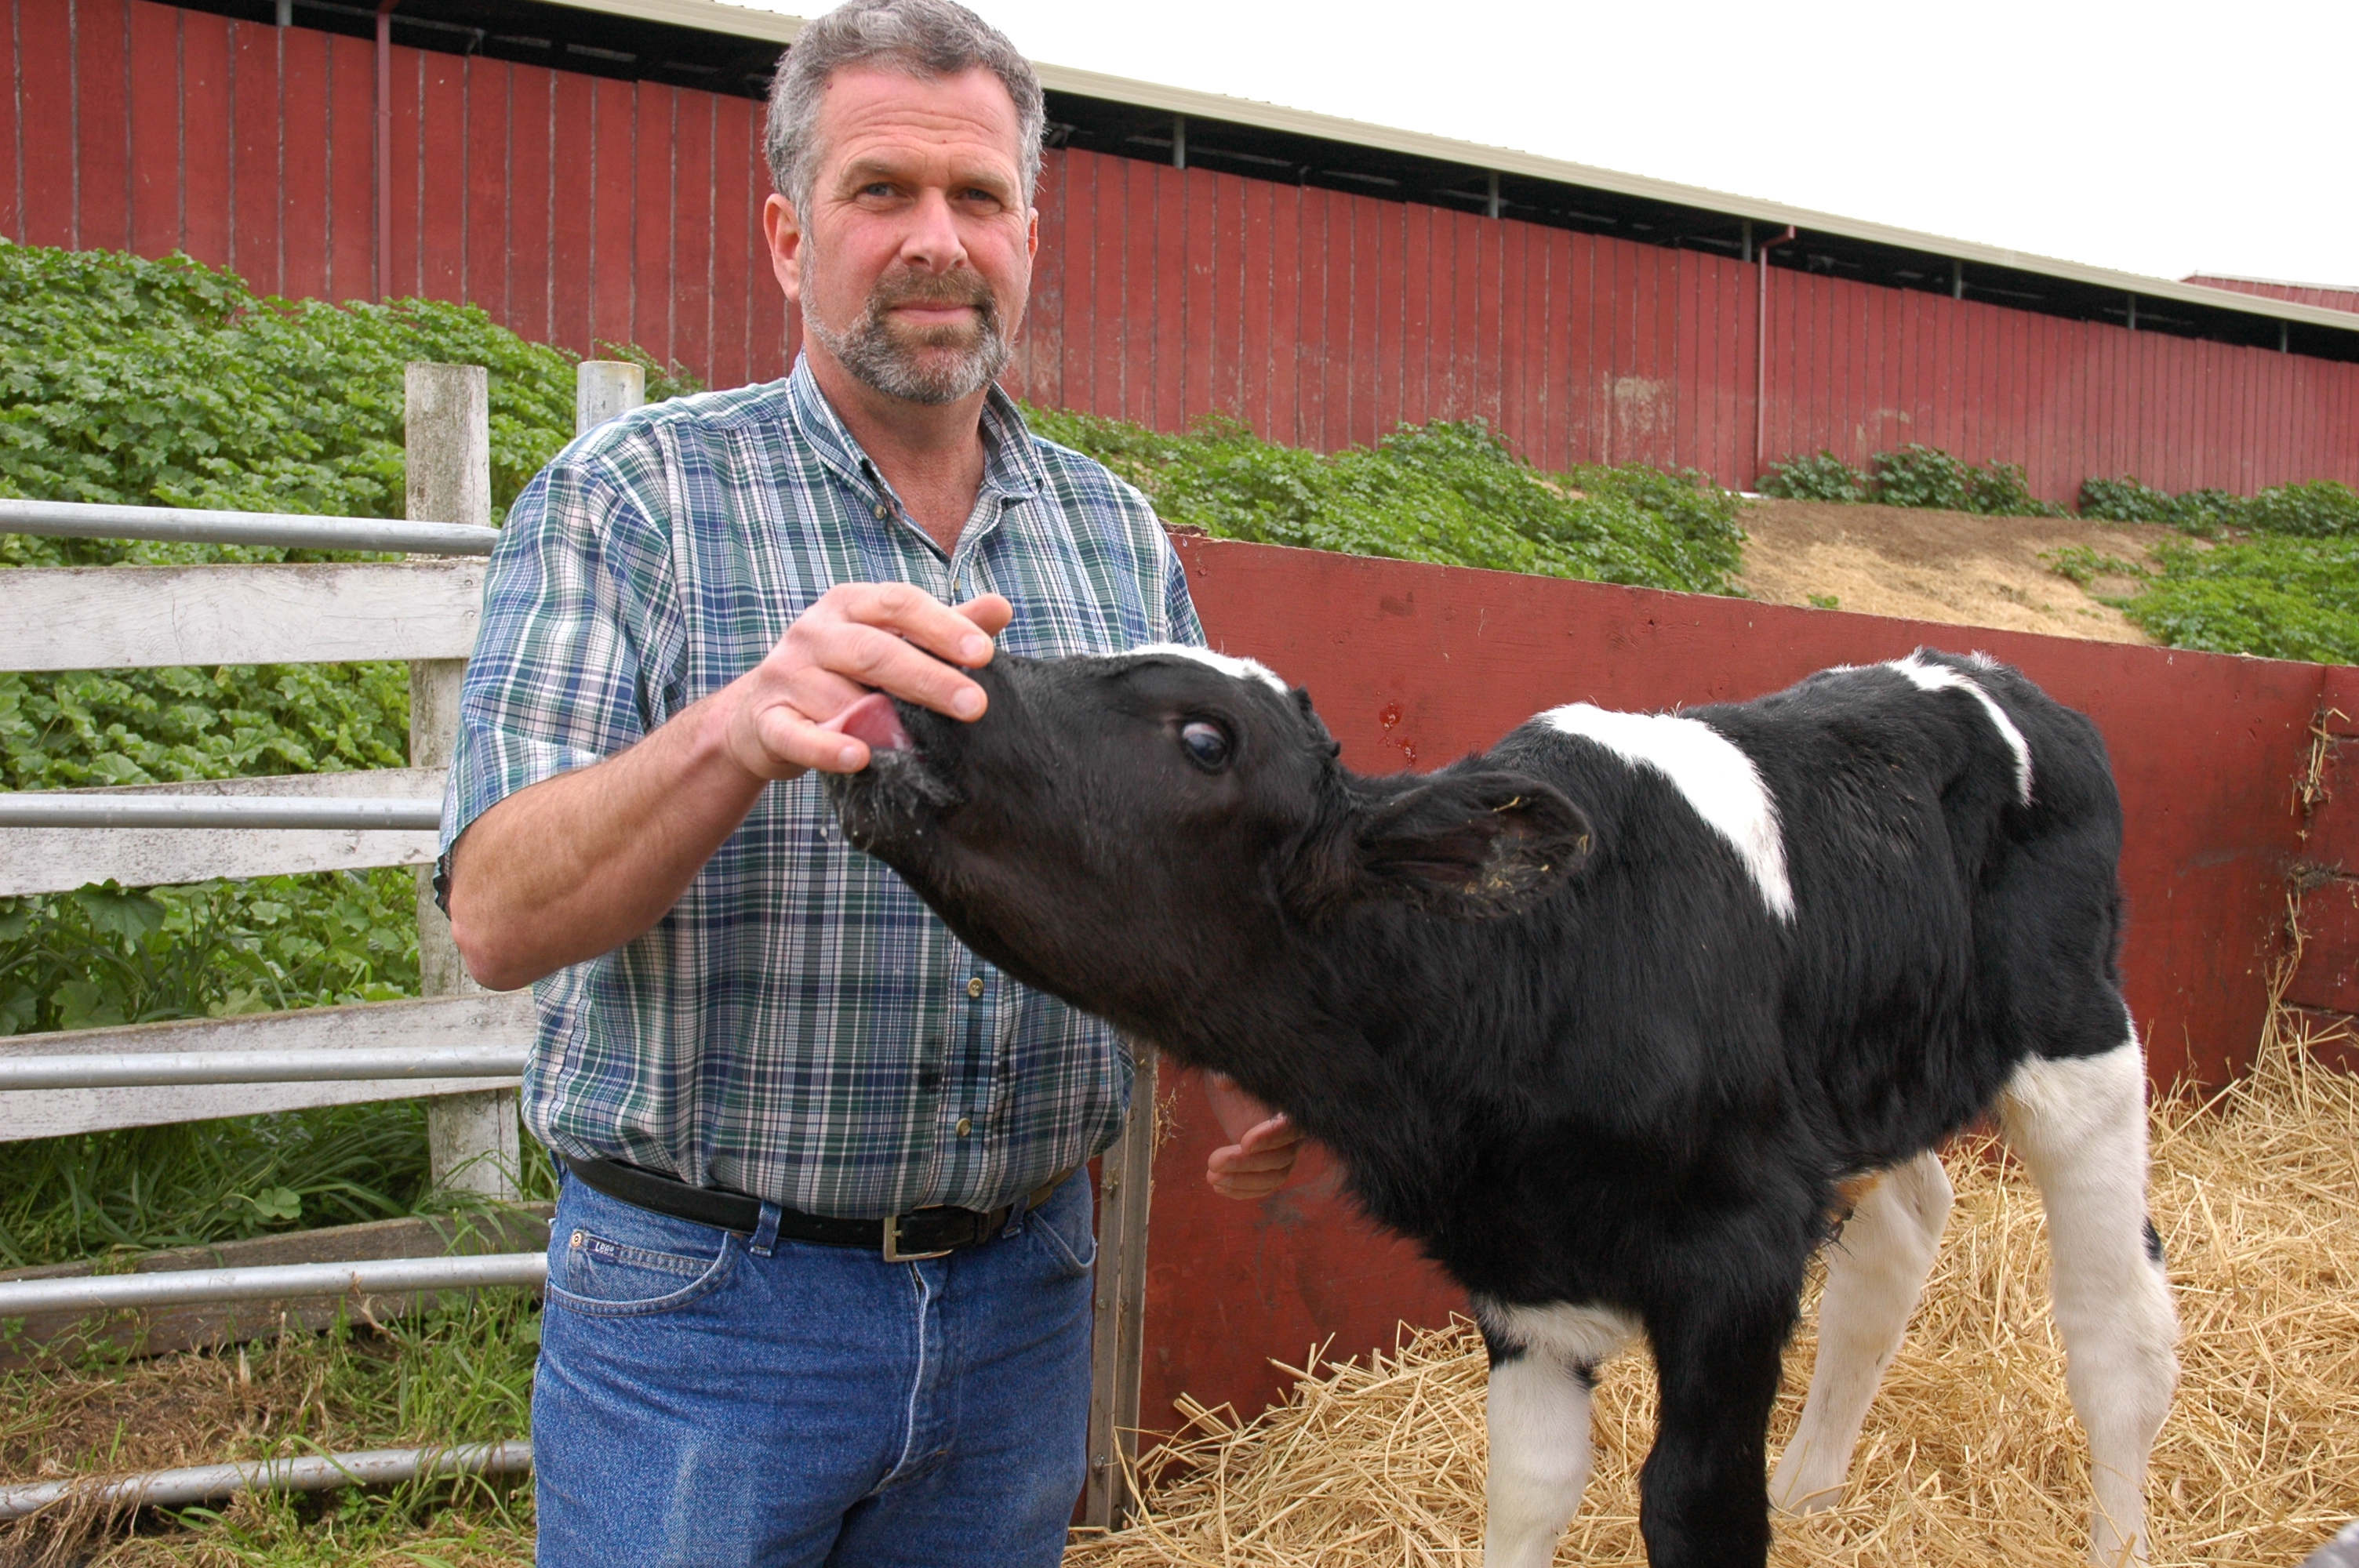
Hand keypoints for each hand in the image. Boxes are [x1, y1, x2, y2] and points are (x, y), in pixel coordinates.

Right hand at [717, 583, 1013, 779]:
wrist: (762, 716)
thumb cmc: (842, 674)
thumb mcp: (890, 642)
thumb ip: (942, 628)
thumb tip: (1001, 607)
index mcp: (849, 604)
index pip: (899, 604)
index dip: (942, 626)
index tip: (983, 654)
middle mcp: (814, 632)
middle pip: (874, 650)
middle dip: (928, 678)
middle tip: (974, 706)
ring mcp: (787, 675)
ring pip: (839, 697)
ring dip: (884, 722)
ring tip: (925, 744)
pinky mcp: (769, 720)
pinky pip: (799, 735)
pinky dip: (828, 748)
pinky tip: (860, 757)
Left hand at [1203, 1072, 1304, 1200]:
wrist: (1233, 1086)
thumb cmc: (1234, 1073)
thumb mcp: (1227, 1067)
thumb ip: (1227, 1072)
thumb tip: (1224, 1081)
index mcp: (1290, 1105)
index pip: (1292, 1126)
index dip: (1272, 1137)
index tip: (1243, 1142)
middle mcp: (1293, 1132)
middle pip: (1282, 1157)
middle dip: (1247, 1164)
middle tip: (1212, 1162)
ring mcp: (1283, 1151)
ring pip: (1275, 1177)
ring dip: (1243, 1182)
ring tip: (1210, 1177)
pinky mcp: (1270, 1165)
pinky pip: (1265, 1186)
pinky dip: (1243, 1191)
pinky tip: (1218, 1188)